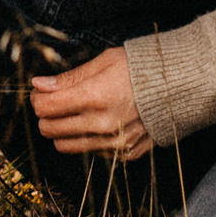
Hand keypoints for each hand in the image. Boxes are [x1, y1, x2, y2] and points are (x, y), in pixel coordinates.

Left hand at [30, 47, 150, 161]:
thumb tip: (39, 84)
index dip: (37, 99)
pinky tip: (97, 122)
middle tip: (54, 101)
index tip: (40, 91)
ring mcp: (114, 143)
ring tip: (73, 113)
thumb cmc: (140, 69)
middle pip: (50, 129)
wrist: (178, 87)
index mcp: (96, 97)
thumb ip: (69, 78)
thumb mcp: (103, 62)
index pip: (46, 108)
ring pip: (65, 146)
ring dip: (62, 130)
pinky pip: (90, 152)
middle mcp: (103, 124)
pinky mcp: (124, 154)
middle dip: (45, 115)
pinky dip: (86, 139)